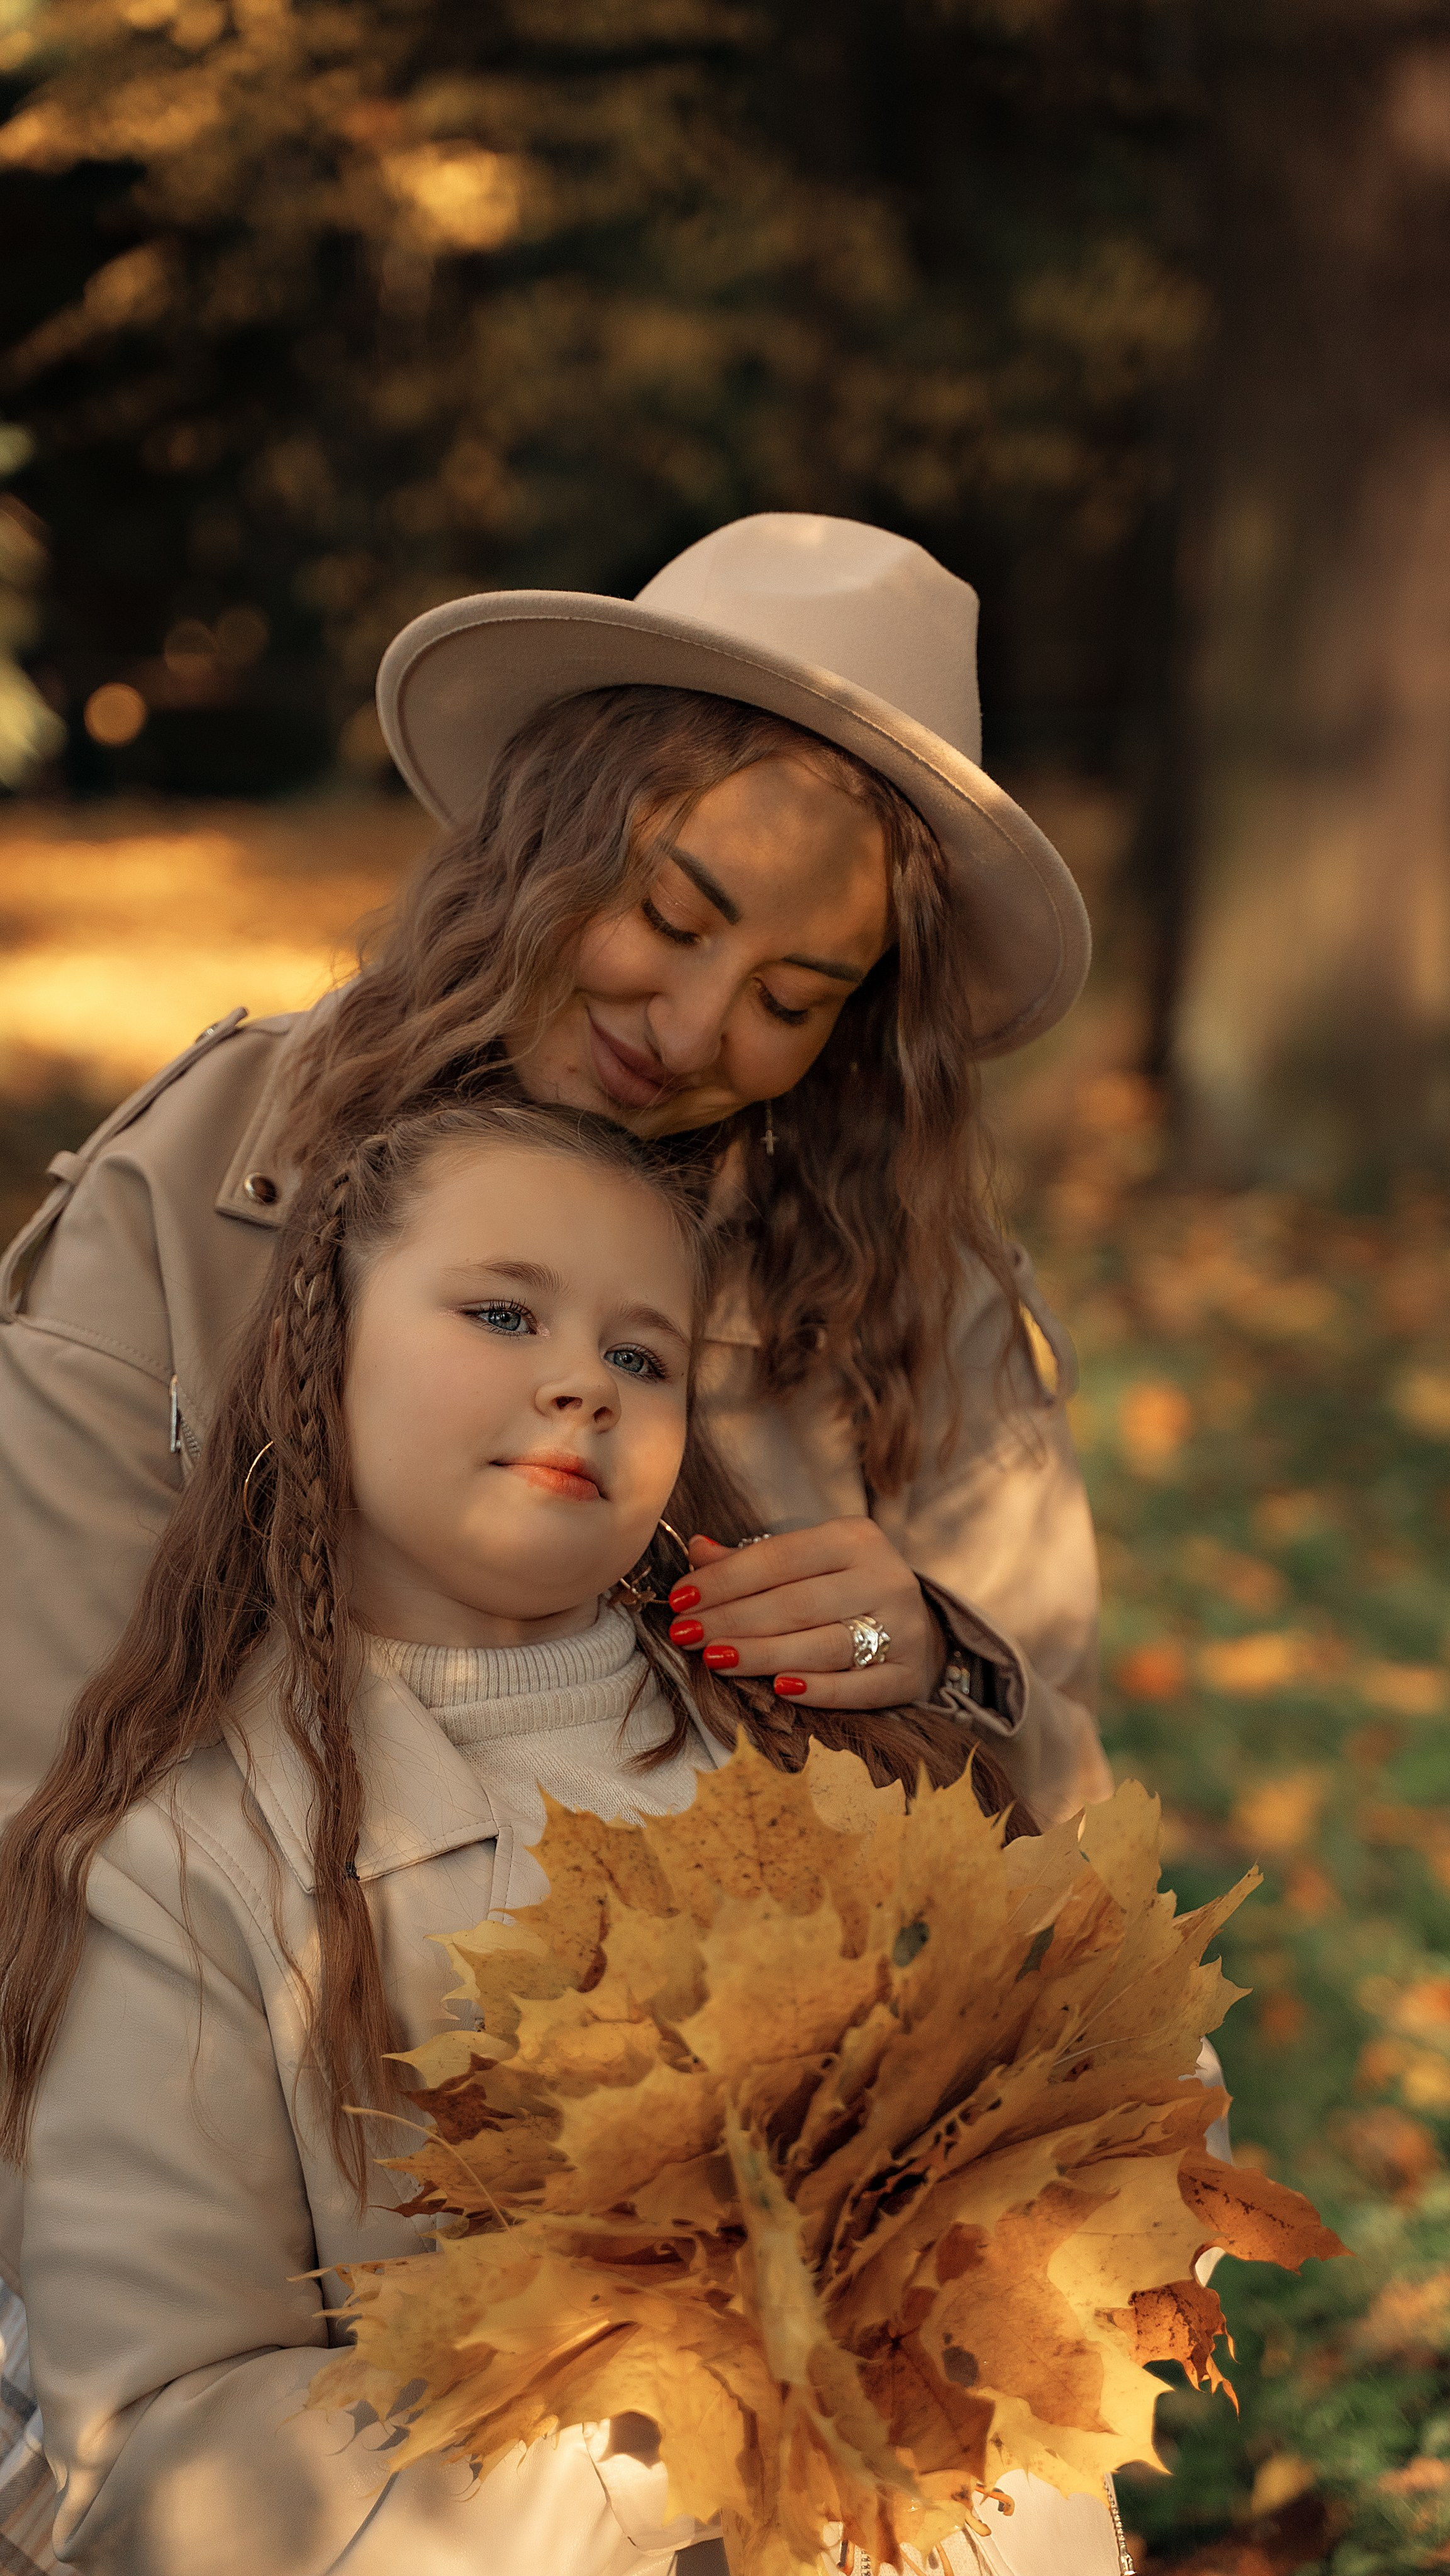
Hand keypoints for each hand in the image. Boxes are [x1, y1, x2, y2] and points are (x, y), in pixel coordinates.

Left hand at [666, 1519, 946, 1706]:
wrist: (919, 1624)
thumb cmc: (843, 1587)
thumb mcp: (806, 1560)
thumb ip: (751, 1559)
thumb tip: (696, 1550)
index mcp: (854, 1538)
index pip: (779, 1557)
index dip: (725, 1580)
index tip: (680, 1600)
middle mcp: (885, 1576)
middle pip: (796, 1603)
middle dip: (732, 1620)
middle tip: (685, 1635)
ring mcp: (904, 1626)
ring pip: (823, 1645)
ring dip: (763, 1654)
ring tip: (715, 1659)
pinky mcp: (911, 1673)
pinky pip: (861, 1686)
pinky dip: (820, 1690)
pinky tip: (780, 1689)